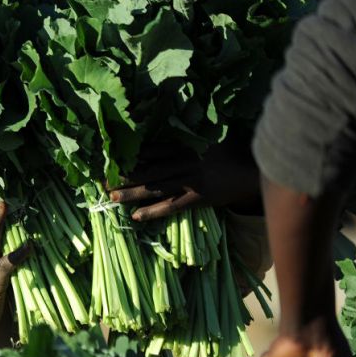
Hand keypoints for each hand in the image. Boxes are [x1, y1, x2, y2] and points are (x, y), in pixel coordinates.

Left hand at [108, 139, 260, 220]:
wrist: (252, 170)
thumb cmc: (228, 152)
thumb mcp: (205, 139)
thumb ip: (184, 140)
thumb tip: (158, 139)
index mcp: (185, 145)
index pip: (151, 150)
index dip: (130, 156)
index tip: (110, 160)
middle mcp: (184, 161)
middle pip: (148, 169)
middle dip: (124, 175)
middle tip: (102, 181)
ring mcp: (191, 180)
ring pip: (155, 188)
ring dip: (132, 194)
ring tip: (112, 198)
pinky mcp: (198, 198)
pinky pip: (171, 206)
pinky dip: (153, 212)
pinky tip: (136, 217)